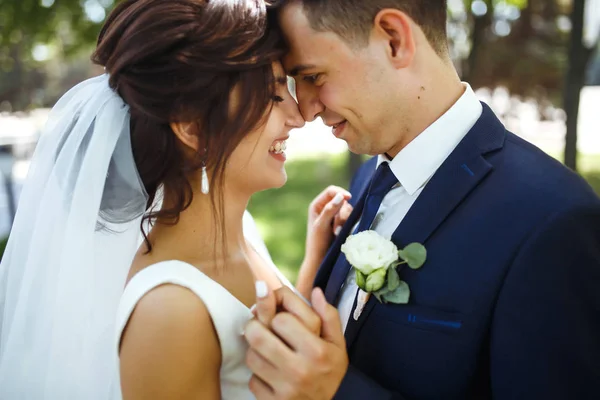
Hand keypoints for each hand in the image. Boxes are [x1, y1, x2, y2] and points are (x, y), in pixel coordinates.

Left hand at [245, 285, 348, 399]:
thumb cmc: (330, 371)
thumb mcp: (337, 344)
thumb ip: (328, 316)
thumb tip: (315, 291)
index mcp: (317, 351)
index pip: (281, 318)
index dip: (278, 312)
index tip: (280, 315)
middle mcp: (300, 369)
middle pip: (258, 335)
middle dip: (257, 325)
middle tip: (263, 327)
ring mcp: (284, 388)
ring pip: (251, 356)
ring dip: (255, 350)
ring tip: (268, 350)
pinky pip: (252, 380)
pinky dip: (258, 375)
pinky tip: (270, 374)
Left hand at [297, 187, 351, 296]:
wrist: (320, 259)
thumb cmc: (318, 243)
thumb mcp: (322, 225)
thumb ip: (330, 210)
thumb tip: (341, 196)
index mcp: (317, 205)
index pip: (331, 191)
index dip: (340, 192)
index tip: (348, 198)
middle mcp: (326, 208)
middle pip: (341, 200)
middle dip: (342, 212)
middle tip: (337, 228)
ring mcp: (334, 216)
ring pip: (347, 210)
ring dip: (344, 220)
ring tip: (337, 233)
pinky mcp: (341, 224)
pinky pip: (350, 218)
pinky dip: (347, 224)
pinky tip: (341, 234)